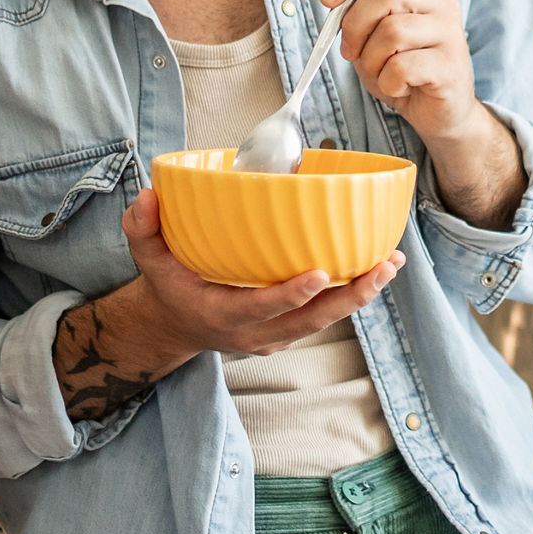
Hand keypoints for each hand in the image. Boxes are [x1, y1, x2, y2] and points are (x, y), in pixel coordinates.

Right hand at [124, 188, 401, 359]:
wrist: (175, 325)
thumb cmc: (167, 286)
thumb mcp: (147, 258)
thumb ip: (141, 228)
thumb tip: (148, 197)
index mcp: (222, 314)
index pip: (261, 307)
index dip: (292, 294)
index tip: (320, 272)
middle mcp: (255, 332)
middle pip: (310, 321)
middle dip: (350, 298)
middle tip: (382, 268)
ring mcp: (275, 335)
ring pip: (324, 321)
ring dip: (361, 295)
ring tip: (391, 263)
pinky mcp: (287, 330)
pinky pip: (323, 316)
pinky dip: (351, 295)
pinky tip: (375, 268)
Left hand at [323, 0, 526, 229]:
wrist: (439, 113)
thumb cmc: (402, 71)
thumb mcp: (372, 37)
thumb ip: (358, 15)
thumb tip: (334, 4)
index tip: (327, 0)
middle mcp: (440, 0)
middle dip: (354, 24)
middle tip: (349, 51)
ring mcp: (450, 31)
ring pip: (392, 31)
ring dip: (370, 59)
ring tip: (379, 73)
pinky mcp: (451, 65)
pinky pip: (402, 67)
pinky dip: (387, 82)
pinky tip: (398, 87)